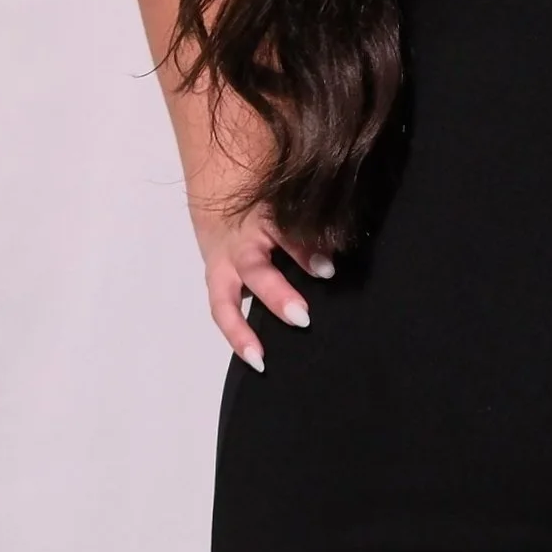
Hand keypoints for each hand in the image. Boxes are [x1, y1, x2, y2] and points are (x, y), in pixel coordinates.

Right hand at [189, 183, 332, 368]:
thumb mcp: (288, 204)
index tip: (328, 272)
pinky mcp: (216, 282)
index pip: (284, 235)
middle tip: (302, 317)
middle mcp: (238, 245)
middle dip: (276, 295)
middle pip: (253, 270)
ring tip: (259, 358)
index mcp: (261, 217)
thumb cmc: (265, 199)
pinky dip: (237, 334)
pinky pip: (222, 310)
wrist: (219, 192)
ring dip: (241, 330)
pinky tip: (256, 359)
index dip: (304, 253)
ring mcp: (222, 266)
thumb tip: (335, 252)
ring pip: (224, 300)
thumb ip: (311, 227)